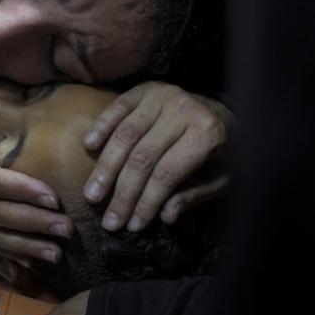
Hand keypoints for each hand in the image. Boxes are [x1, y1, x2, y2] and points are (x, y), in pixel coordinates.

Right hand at [82, 82, 232, 230]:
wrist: (226, 112)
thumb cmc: (224, 151)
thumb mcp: (221, 178)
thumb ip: (195, 194)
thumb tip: (166, 215)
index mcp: (207, 134)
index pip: (167, 174)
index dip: (147, 202)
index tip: (132, 226)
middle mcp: (183, 110)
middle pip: (142, 157)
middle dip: (123, 193)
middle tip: (108, 221)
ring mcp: (162, 95)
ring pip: (125, 135)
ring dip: (105, 168)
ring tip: (91, 195)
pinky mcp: (145, 88)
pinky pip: (118, 107)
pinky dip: (101, 126)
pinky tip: (88, 147)